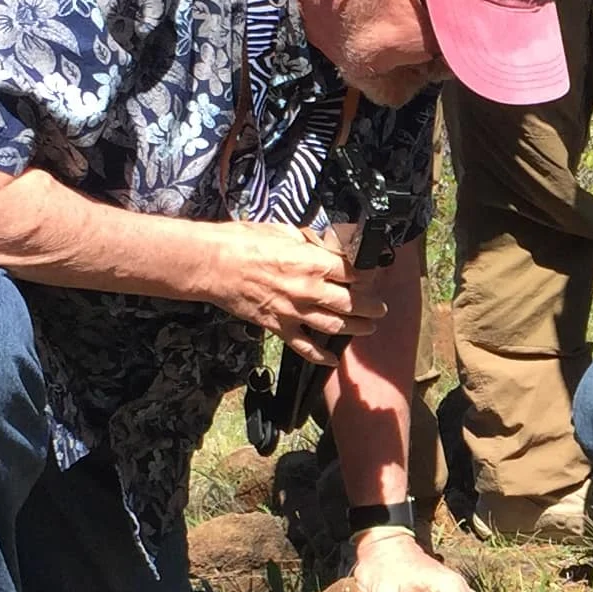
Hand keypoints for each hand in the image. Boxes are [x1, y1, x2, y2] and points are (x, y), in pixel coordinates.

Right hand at [204, 220, 385, 359]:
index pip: (352, 272)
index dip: (367, 275)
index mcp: (311, 263)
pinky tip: (333, 359)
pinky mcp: (278, 326)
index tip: (373, 276)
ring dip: (356, 329)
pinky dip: (321, 356)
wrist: (212, 265)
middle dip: (371, 307)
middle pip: (351, 303)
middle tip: (380, 308)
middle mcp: (308, 290)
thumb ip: (307, 241)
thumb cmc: (242, 243)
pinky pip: (304, 346)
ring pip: (334, 326)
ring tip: (368, 328)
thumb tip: (322, 243)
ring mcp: (294, 311)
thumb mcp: (282, 231)